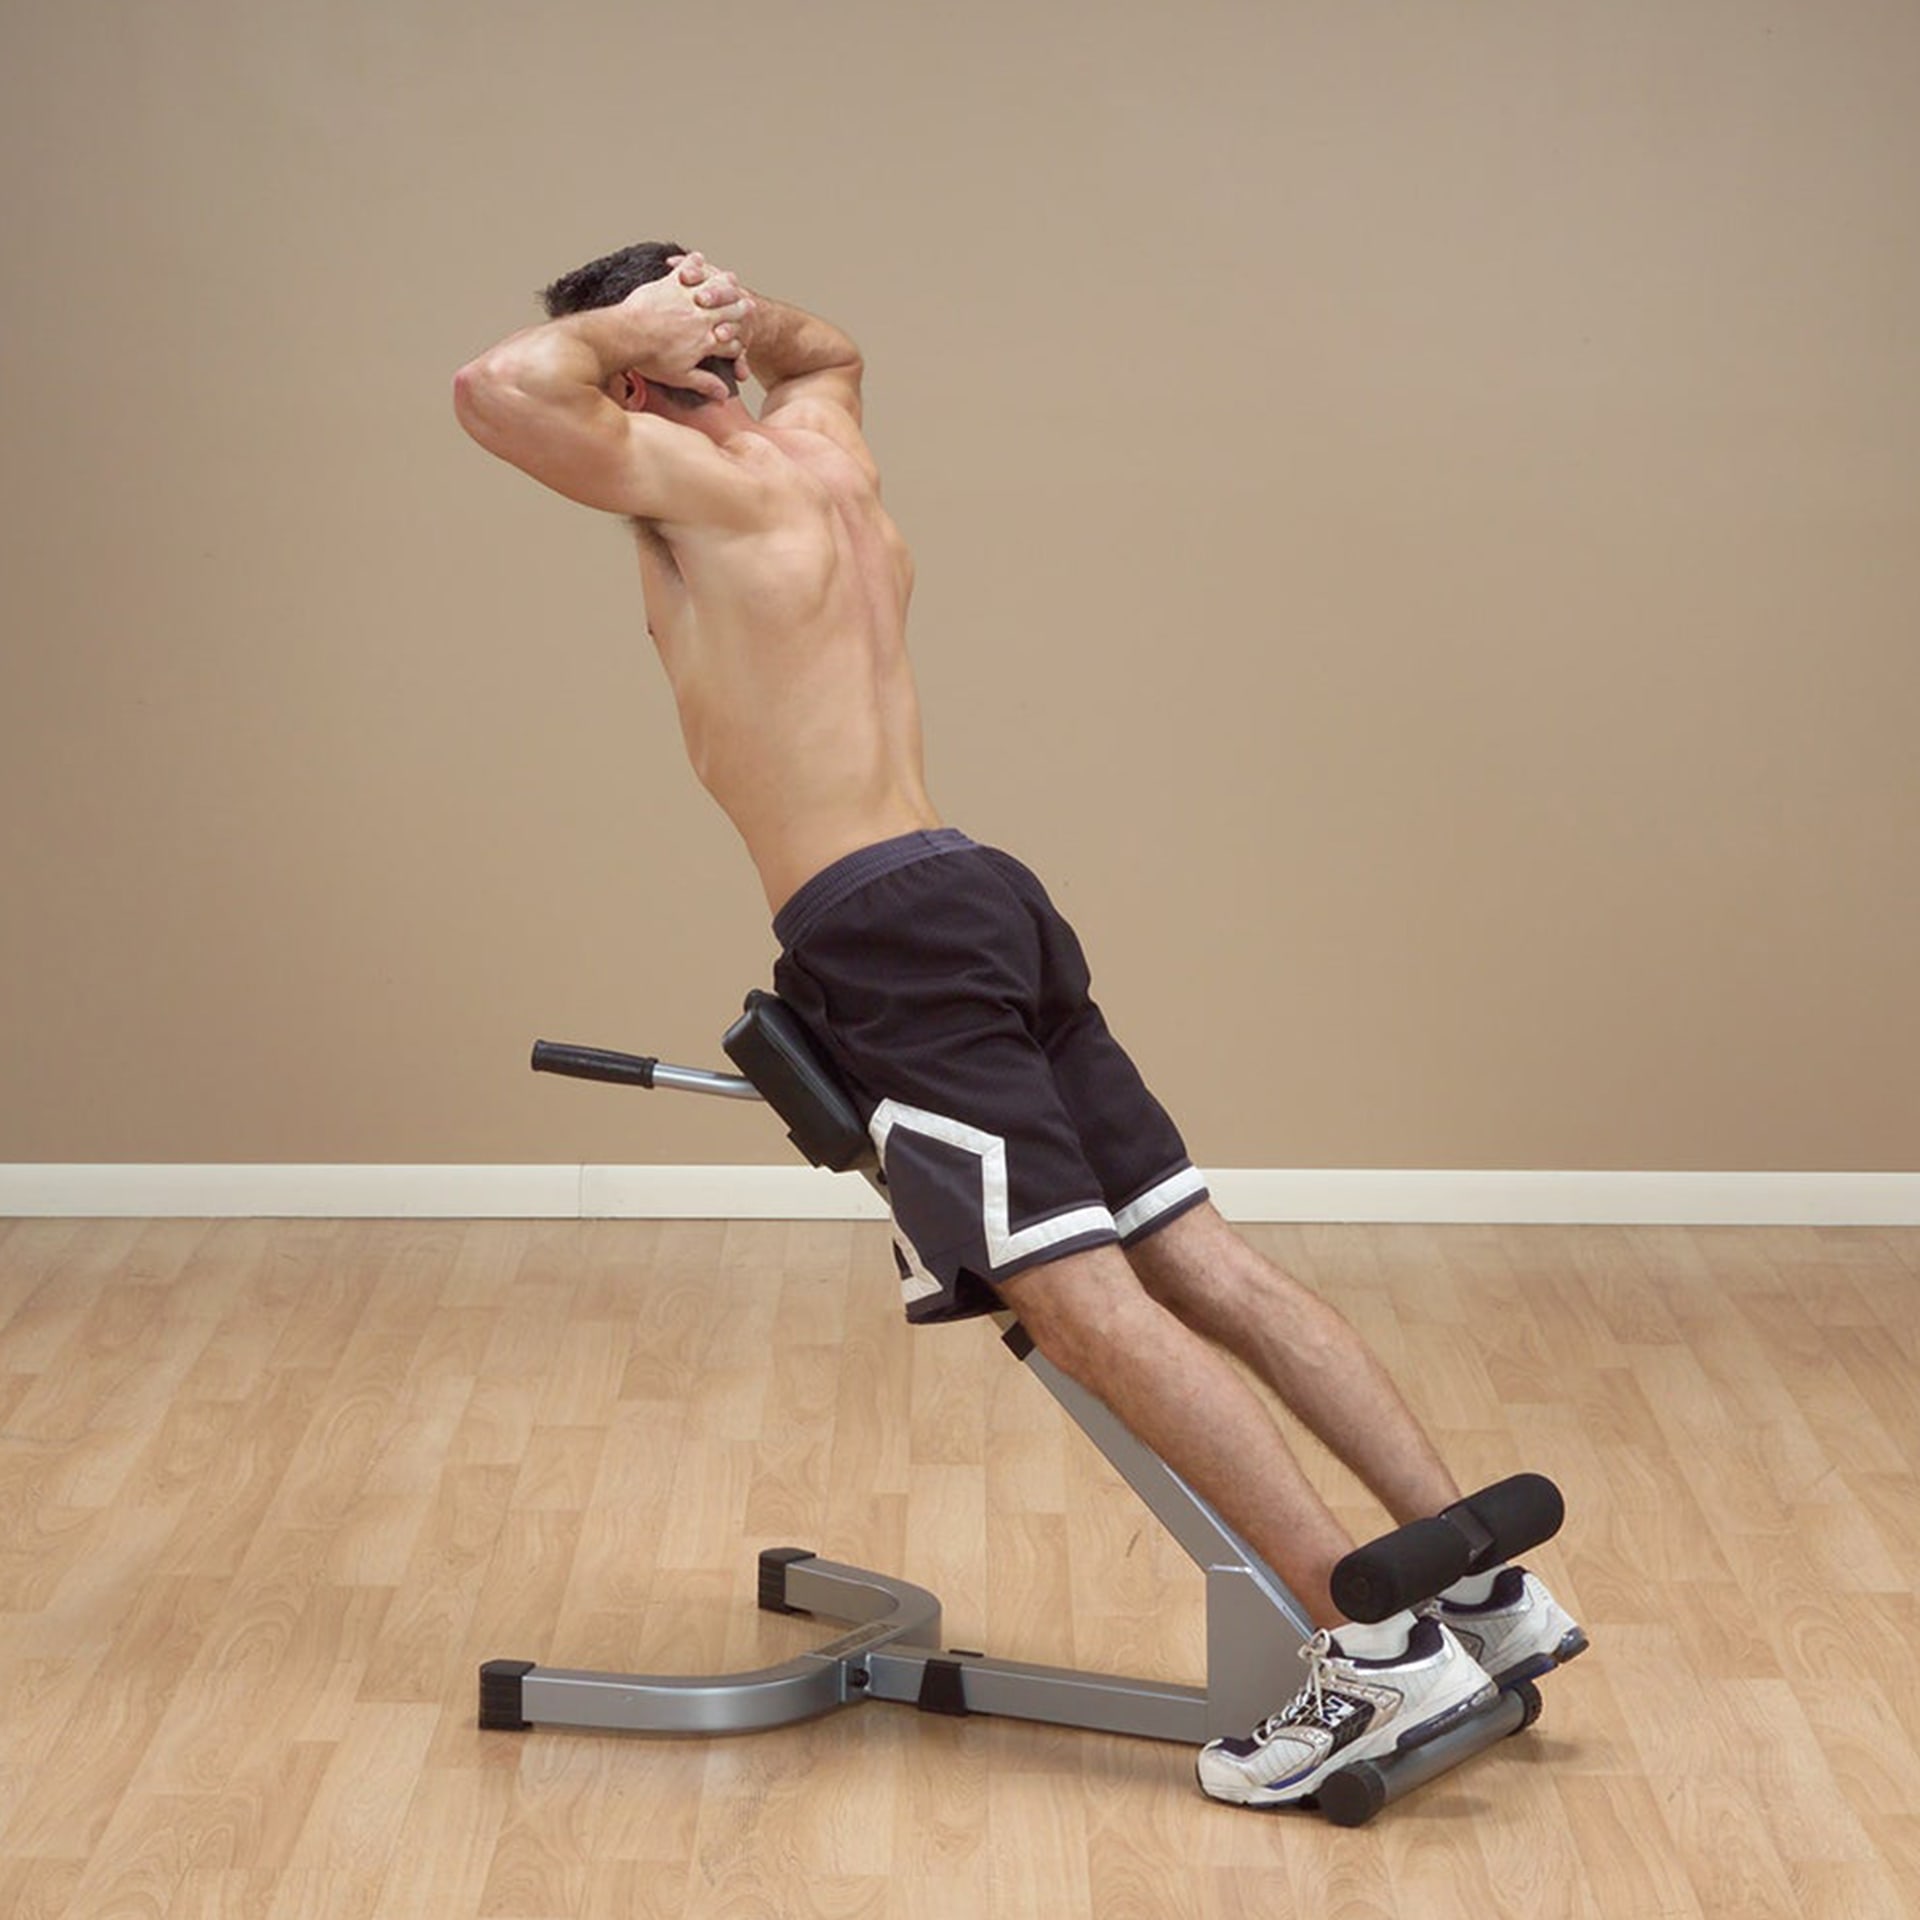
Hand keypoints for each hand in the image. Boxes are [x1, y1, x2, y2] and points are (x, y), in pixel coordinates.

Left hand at [616, 252, 750, 400]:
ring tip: (732, 280)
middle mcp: (704, 318)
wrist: (628, 336)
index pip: (732, 344)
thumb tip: (723, 398)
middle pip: (732, 312)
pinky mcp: (672, 284)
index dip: (738, 346)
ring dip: (725, 285)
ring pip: (716, 288)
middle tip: (748, 306)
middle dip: (741, 310)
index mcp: (708, 341)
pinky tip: (698, 258)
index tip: (738, 347)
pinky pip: (686, 269)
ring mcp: (689, 299)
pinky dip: (692, 263)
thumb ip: (705, 383)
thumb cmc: (651, 358)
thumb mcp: (681, 377)